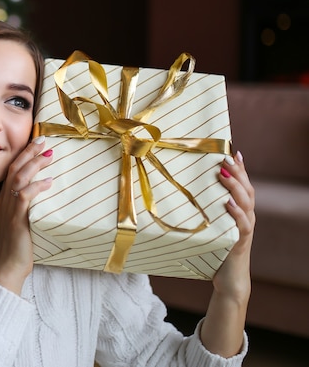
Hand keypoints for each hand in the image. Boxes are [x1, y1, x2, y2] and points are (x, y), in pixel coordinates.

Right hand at [0, 136, 52, 293]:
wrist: (8, 264)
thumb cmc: (19, 244)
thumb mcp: (23, 219)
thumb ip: (30, 204)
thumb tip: (46, 191)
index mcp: (5, 198)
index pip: (12, 169)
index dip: (23, 154)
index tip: (36, 141)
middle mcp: (4, 200)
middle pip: (14, 168)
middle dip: (28, 152)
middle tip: (43, 139)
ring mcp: (9, 208)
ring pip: (19, 178)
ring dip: (34, 164)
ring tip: (49, 155)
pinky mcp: (16, 218)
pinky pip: (24, 196)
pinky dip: (37, 186)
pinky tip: (49, 182)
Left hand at [213, 151, 255, 302]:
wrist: (227, 279)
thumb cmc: (214, 249)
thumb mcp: (209, 225)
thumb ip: (203, 210)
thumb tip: (182, 193)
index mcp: (239, 211)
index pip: (242, 185)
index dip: (240, 168)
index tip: (232, 150)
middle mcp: (246, 217)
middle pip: (246, 189)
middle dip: (237, 172)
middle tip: (225, 156)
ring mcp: (245, 229)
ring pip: (246, 203)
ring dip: (235, 187)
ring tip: (225, 173)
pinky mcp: (240, 242)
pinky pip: (242, 224)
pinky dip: (236, 213)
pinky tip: (228, 203)